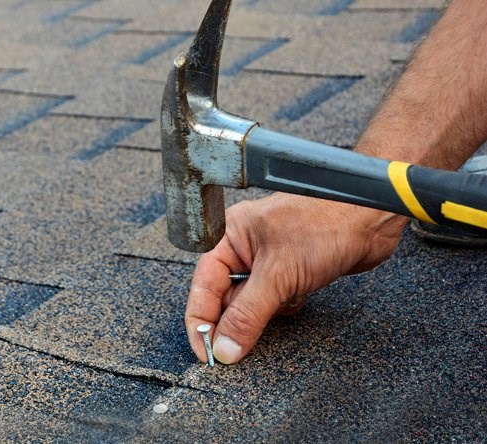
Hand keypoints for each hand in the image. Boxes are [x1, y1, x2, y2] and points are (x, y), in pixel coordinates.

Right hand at [185, 193, 407, 363]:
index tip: (207, 353)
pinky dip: (286, 306)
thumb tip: (225, 348)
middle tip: (244, 340)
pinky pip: (275, 301)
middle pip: (226, 298)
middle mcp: (245, 247)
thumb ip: (247, 315)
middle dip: (240, 317)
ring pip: (253, 303)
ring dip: (269, 311)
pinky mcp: (290, 271)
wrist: (371, 220)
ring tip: (287, 296)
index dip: (201, 322)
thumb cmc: (324, 224)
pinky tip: (302, 294)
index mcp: (230, 236)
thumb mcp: (278, 275)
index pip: (202, 286)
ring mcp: (268, 259)